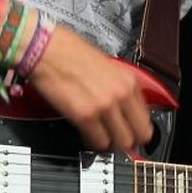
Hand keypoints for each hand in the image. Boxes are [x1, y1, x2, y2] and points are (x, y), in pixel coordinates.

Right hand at [27, 24, 153, 153]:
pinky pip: (97, 142)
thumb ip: (120, 89)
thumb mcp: (108, 66)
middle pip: (138, 136)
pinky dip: (92, 142)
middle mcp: (120, 94)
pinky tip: (86, 133)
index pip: (146, 120)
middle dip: (126, 140)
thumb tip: (125, 110)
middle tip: (115, 138)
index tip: (129, 131)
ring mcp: (104, 106)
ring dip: (109, 142)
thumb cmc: (69, 52)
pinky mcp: (84, 116)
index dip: (137, 129)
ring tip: (99, 135)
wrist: (45, 48)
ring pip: (120, 143)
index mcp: (128, 81)